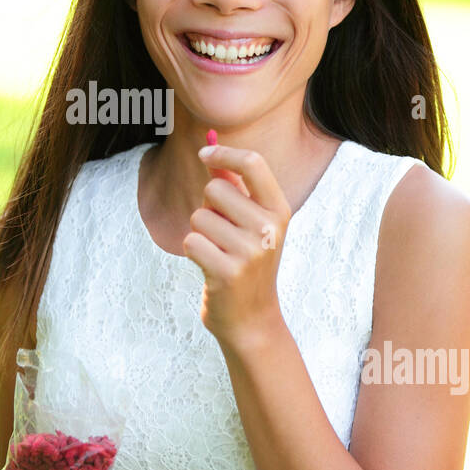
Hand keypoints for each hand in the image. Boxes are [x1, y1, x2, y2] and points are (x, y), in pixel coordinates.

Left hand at [182, 142, 290, 349]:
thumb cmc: (246, 263)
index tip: (204, 154)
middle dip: (207, 207)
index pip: (253, 163)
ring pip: (199, 217)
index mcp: (279, 210)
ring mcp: (250, 252)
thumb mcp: (251, 224)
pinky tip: (209, 267)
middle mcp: (269, 228)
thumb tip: (210, 149)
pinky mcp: (227, 272)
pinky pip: (190, 241)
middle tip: (221, 233)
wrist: (252, 319)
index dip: (224, 153)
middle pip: (215, 189)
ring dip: (200, 233)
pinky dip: (193, 251)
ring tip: (218, 253)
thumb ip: (234, 187)